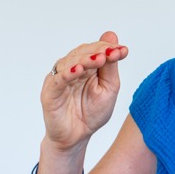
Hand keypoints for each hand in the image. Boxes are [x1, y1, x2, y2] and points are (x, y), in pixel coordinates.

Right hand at [41, 31, 128, 150]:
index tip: (124, 51)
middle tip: (113, 53)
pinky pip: (58, 80)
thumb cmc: (91, 113)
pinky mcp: (50, 92)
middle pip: (83, 53)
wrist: (77, 136)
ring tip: (100, 59)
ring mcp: (59, 79)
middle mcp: (70, 68)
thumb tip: (111, 36)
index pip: (96, 50)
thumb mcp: (108, 88)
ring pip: (70, 62)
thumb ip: (110, 66)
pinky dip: (68, 73)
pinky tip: (79, 70)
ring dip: (86, 59)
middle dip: (99, 51)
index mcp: (86, 66)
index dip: (109, 49)